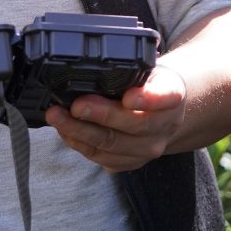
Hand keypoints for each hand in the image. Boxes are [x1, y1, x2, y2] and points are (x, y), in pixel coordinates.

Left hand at [44, 65, 187, 173]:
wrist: (162, 114)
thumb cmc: (149, 84)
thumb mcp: (148, 69)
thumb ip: (130, 69)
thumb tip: (94, 67)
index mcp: (173, 95)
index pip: (165, 96)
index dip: (147, 99)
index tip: (128, 97)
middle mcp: (165, 126)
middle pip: (132, 124)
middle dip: (100, 115)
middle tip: (76, 106)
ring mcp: (147, 149)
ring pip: (111, 144)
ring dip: (79, 131)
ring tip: (56, 116)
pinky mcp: (130, 163)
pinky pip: (101, 156)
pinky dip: (79, 143)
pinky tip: (64, 130)